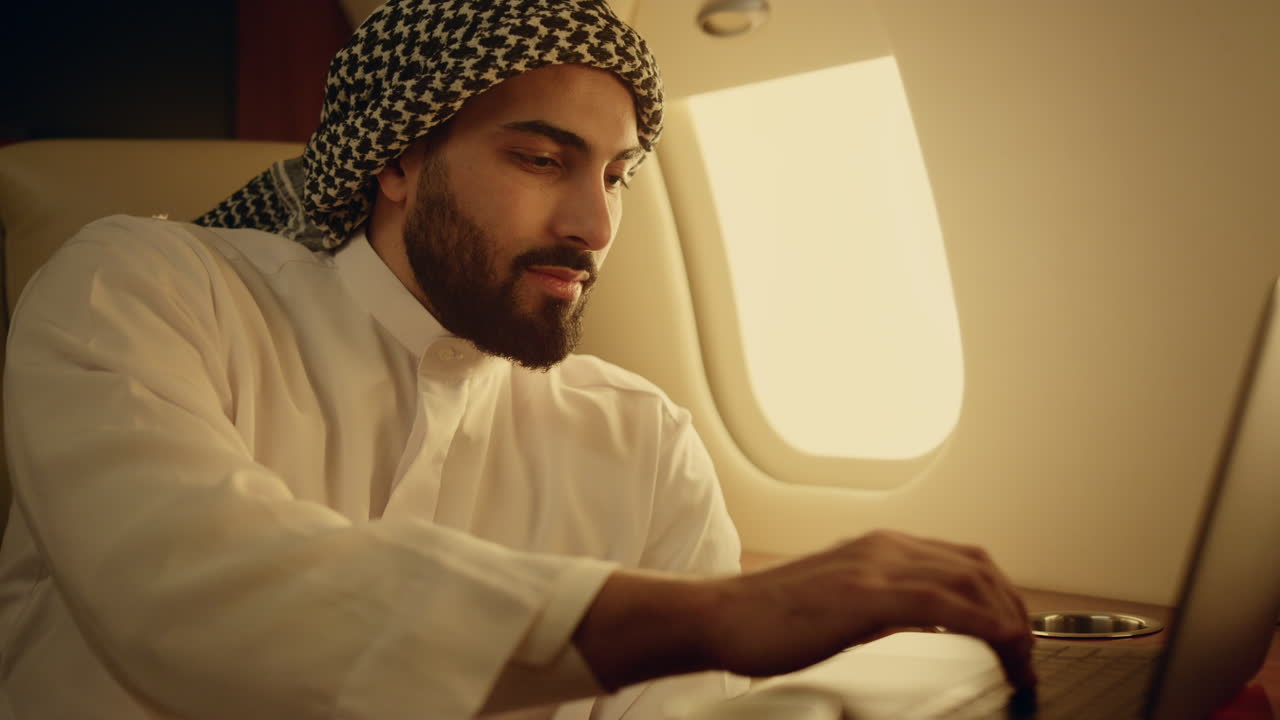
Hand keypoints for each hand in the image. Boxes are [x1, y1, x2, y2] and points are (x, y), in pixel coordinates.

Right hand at [702, 530, 1036, 688]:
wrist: (719, 615)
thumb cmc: (767, 617)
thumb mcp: (840, 602)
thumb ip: (881, 602)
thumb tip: (919, 618)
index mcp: (879, 547)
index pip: (963, 561)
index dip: (1001, 597)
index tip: (1016, 637)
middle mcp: (884, 547)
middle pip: (979, 568)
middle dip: (1016, 611)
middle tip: (1028, 657)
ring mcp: (876, 566)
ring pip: (971, 581)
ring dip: (1010, 623)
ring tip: (1021, 664)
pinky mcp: (865, 594)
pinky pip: (945, 603)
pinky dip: (986, 623)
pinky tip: (1001, 646)